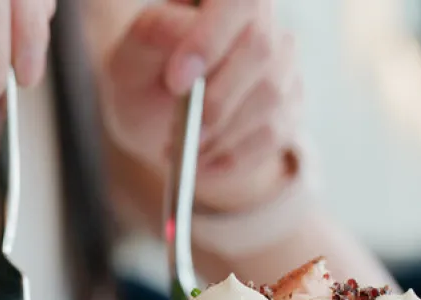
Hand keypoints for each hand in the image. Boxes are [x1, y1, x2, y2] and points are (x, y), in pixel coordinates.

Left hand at [101, 0, 301, 210]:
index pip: (239, 0)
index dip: (211, 38)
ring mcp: (283, 64)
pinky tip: (204, 162)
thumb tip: (186, 33)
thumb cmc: (143, 82)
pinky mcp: (290, 107)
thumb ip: (152, 36)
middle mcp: (262, 22)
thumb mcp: (129, 59)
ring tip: (185, 148)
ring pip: (271, 95)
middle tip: (181, 132)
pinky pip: (274, 132)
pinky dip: (233, 155)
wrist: (158, 127)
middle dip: (216, 99)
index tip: (176, 82)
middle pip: (261, 48)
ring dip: (222, 133)